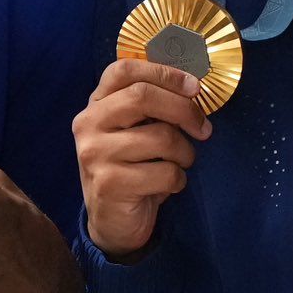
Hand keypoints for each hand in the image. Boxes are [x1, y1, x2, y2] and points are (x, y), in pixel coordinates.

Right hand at [73, 59, 212, 260]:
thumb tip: (192, 87)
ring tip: (179, 164)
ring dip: (185, 153)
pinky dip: (178, 180)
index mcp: (95, 105)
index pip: (123, 70)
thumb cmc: (132, 169)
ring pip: (161, 137)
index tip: (194, 87)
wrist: (111, 222)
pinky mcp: (110, 183)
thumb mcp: (135, 132)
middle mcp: (88, 124)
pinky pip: (165, 172)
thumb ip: (152, 108)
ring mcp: (96, 154)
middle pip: (143, 96)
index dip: (163, 72)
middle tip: (203, 128)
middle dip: (184, 110)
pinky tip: (166, 186)